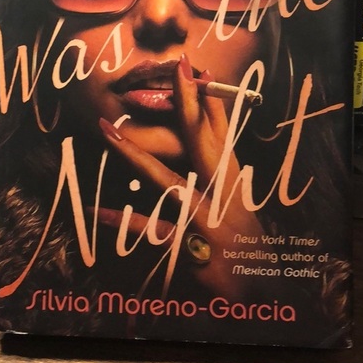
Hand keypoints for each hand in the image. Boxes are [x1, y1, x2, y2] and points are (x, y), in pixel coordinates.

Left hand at [98, 53, 263, 300]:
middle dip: (188, 104)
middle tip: (175, 68)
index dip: (211, 101)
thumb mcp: (241, 208)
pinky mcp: (194, 252)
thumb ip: (222, 176)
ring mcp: (209, 224)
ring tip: (107, 131)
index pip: (223, 136)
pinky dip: (124, 222)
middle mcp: (225, 198)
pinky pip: (153, 234)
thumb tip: (204, 143)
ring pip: (169, 182)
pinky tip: (97, 210)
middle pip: (204, 144)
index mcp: (235, 185)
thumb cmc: (248, 248)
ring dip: (136, 155)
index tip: (198, 69)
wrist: (264, 294)